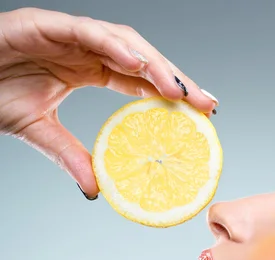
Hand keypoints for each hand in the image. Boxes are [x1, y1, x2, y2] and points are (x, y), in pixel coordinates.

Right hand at [0, 8, 217, 197]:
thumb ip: (70, 155)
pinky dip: (113, 45)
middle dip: (175, 79)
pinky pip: (85, 31)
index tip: (200, 111)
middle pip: (141, 60)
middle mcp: (84, 49)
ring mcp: (67, 34)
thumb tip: (96, 190)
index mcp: (87, 69)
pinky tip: (137, 64)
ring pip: (121, 41)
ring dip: (152, 63)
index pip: (139, 80)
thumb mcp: (40, 132)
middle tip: (204, 102)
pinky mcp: (43, 23)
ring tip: (177, 88)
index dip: (170, 93)